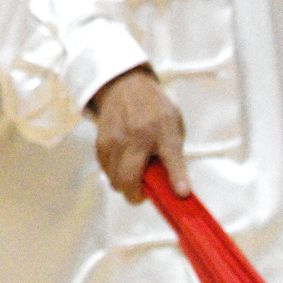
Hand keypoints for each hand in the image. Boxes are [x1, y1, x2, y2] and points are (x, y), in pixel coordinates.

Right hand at [89, 65, 188, 204]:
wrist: (125, 87)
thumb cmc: (153, 109)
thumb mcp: (173, 127)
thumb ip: (175, 157)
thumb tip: (179, 189)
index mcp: (160, 131)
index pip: (172, 159)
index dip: (177, 179)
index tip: (181, 194)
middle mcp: (135, 137)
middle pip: (128, 180)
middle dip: (136, 195)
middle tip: (145, 193)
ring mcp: (114, 141)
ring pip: (115, 179)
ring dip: (125, 184)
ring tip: (135, 174)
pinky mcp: (100, 144)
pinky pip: (107, 171)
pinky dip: (115, 174)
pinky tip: (124, 165)